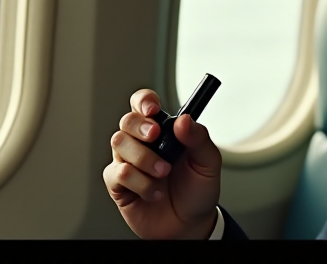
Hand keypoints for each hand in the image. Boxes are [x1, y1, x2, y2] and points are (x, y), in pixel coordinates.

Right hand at [103, 89, 221, 238]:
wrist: (190, 225)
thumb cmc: (198, 190)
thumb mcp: (209, 163)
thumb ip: (199, 139)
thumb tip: (184, 120)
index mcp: (165, 132)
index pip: (145, 105)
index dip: (144, 101)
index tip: (153, 109)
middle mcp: (143, 144)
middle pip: (127, 121)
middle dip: (140, 126)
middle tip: (156, 137)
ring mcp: (129, 162)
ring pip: (119, 144)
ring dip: (143, 158)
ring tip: (163, 173)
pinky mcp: (119, 185)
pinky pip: (117, 173)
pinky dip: (139, 182)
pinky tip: (154, 192)